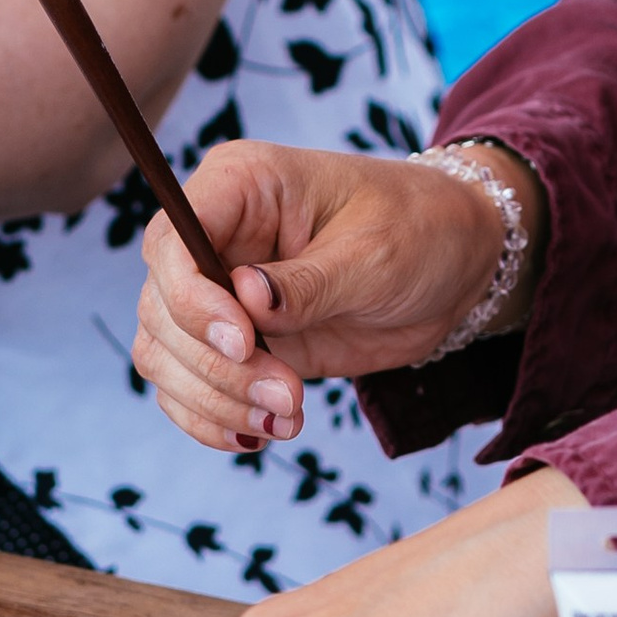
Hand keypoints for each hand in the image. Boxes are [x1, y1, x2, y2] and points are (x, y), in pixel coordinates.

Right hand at [134, 140, 537, 448]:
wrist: (455, 266)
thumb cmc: (421, 228)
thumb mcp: (375, 252)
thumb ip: (309, 281)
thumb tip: (245, 297)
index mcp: (241, 184)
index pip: (172, 241)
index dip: (190, 299)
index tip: (244, 342)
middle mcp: (216, 235)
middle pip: (161, 309)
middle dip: (216, 367)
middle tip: (287, 395)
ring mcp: (218, 292)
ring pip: (165, 355)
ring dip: (216, 401)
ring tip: (287, 419)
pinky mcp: (234, 342)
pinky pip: (188, 388)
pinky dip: (215, 419)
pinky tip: (267, 432)